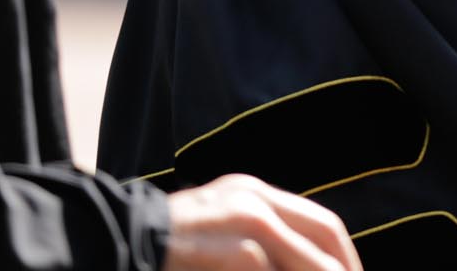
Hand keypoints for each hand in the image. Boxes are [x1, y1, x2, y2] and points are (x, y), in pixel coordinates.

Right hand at [163, 174, 361, 270]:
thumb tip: (311, 262)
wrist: (112, 237)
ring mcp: (242, 220)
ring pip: (308, 258)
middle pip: (324, 232)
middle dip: (344, 267)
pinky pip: (264, 268)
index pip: (321, 221)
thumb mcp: (218, 231)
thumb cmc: (167, 248)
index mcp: (252, 193)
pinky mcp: (229, 248)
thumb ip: (259, 243)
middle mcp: (253, 198)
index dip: (344, 255)